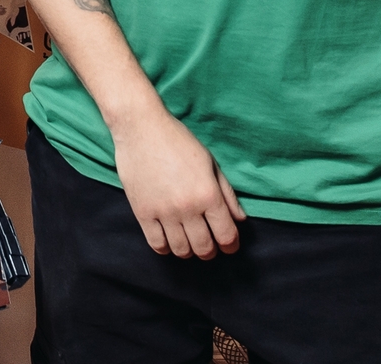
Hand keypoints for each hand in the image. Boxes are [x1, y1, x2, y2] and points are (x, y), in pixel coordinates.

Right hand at [110, 105, 245, 257]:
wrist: (141, 128)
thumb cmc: (178, 141)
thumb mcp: (210, 163)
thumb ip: (227, 194)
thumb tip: (240, 219)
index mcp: (208, 194)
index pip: (226, 235)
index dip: (231, 245)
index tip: (229, 245)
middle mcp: (188, 207)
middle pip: (204, 248)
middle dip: (211, 251)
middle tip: (209, 245)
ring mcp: (163, 211)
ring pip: (181, 250)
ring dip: (189, 251)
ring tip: (189, 241)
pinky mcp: (142, 212)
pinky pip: (156, 244)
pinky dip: (166, 248)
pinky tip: (169, 239)